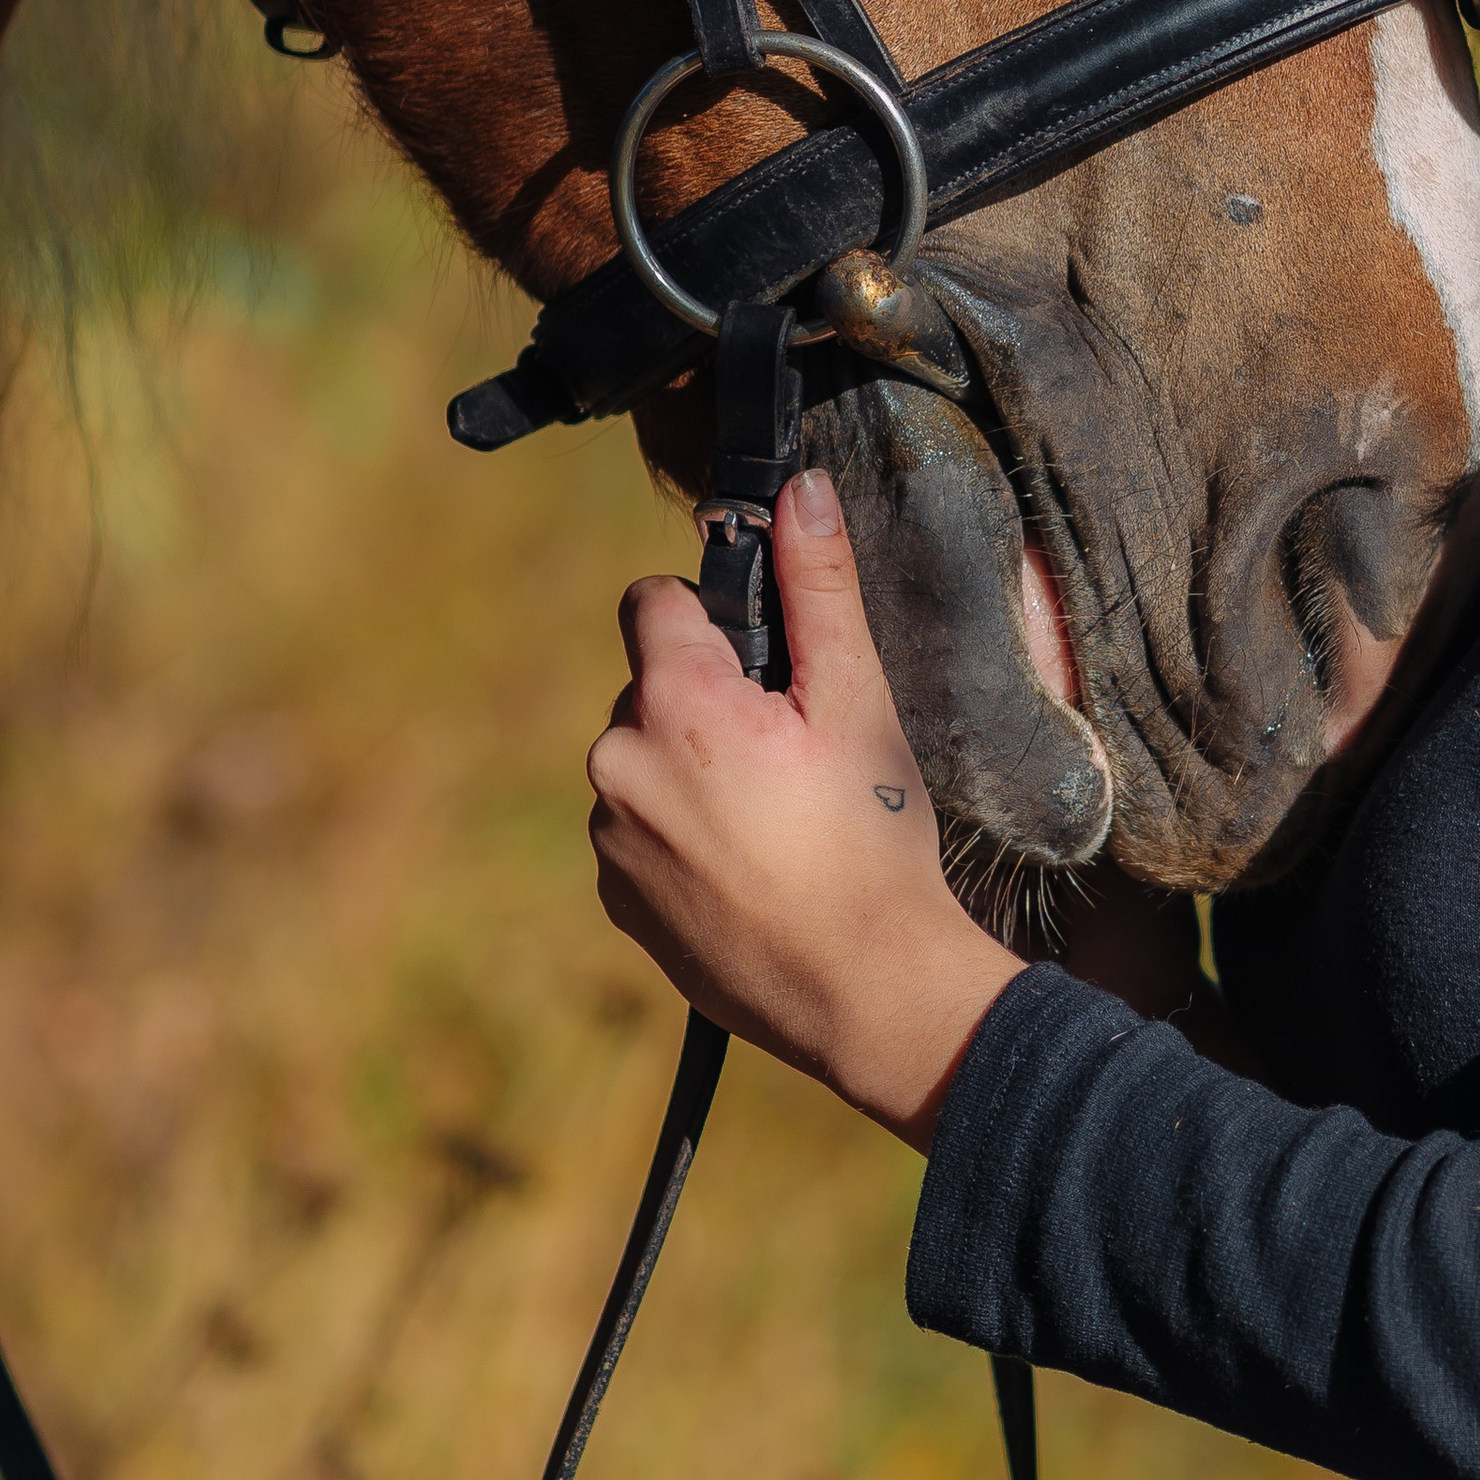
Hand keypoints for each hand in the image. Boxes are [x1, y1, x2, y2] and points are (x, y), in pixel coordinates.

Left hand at [586, 470, 1022, 1147]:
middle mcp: (618, 763)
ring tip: (779, 820)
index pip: (653, 600)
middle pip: (651, 684)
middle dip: (710, 699)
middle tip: (793, 751)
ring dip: (695, 768)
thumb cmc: (869, 837)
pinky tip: (754, 867)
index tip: (771, 664)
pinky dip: (685, 833)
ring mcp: (610, 839)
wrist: (862, 990)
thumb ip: (820, 586)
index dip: (717, 616)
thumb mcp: (857, 699)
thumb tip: (799, 489)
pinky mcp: (617, 898)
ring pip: (646, 759)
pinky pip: (640, 830)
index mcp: (671, 702)